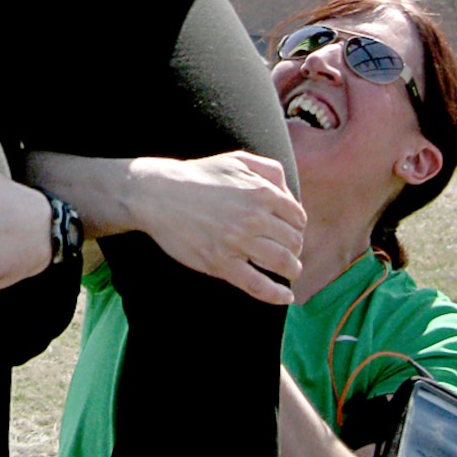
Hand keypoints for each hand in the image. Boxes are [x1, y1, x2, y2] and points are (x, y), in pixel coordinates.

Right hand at [125, 151, 304, 304]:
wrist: (158, 194)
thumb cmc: (198, 176)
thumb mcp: (237, 160)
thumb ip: (270, 170)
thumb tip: (289, 195)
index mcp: (262, 193)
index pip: (297, 218)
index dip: (297, 228)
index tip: (289, 233)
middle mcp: (254, 218)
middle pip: (293, 242)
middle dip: (295, 250)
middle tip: (289, 253)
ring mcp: (237, 242)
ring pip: (282, 264)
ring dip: (292, 270)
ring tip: (289, 272)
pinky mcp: (220, 263)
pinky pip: (257, 285)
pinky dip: (276, 294)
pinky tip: (285, 296)